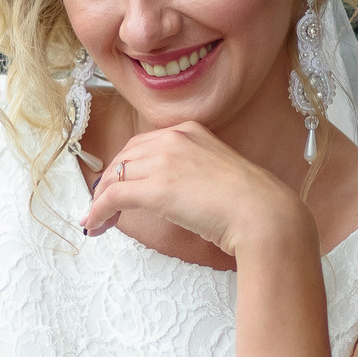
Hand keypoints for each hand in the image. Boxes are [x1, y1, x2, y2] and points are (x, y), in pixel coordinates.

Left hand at [82, 122, 312, 260]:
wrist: (263, 213)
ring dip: (100, 199)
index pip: (142, 144)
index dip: (124, 167)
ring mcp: (164, 161)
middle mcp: (173, 138)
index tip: (117, 185)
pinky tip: (94, 226)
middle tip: (101, 205)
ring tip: (95, 221)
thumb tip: (175, 194)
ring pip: (115, 177)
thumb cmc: (250, 202)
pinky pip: (113, 196)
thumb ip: (193, 172)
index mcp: (190, 130)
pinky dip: (98, 211)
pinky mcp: (156, 188)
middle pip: (124, 158)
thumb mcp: (218, 172)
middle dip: (108, 182)